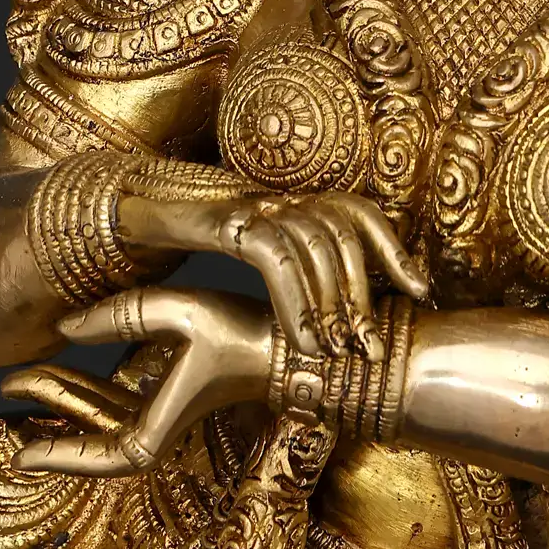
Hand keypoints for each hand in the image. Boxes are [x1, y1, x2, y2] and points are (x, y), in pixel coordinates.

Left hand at [9, 286, 269, 476]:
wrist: (297, 343)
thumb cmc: (244, 333)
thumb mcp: (181, 312)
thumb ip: (121, 316)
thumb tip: (65, 327)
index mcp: (161, 428)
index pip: (99, 457)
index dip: (59, 457)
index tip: (20, 453)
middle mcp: (162, 427)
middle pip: (93, 433)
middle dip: (50, 411)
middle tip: (8, 386)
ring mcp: (168, 411)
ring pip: (105, 416)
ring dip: (69, 398)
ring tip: (30, 377)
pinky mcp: (178, 392)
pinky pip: (123, 402)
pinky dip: (95, 391)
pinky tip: (77, 367)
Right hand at [123, 189, 426, 360]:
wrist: (128, 215)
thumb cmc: (199, 242)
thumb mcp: (258, 256)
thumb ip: (300, 270)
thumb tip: (351, 310)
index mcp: (295, 200)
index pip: (359, 212)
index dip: (393, 248)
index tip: (420, 291)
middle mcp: (281, 195)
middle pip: (342, 232)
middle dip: (362, 292)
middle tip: (369, 349)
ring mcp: (254, 203)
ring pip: (313, 243)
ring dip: (332, 302)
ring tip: (339, 353)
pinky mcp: (225, 219)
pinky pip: (273, 254)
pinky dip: (295, 299)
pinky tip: (303, 338)